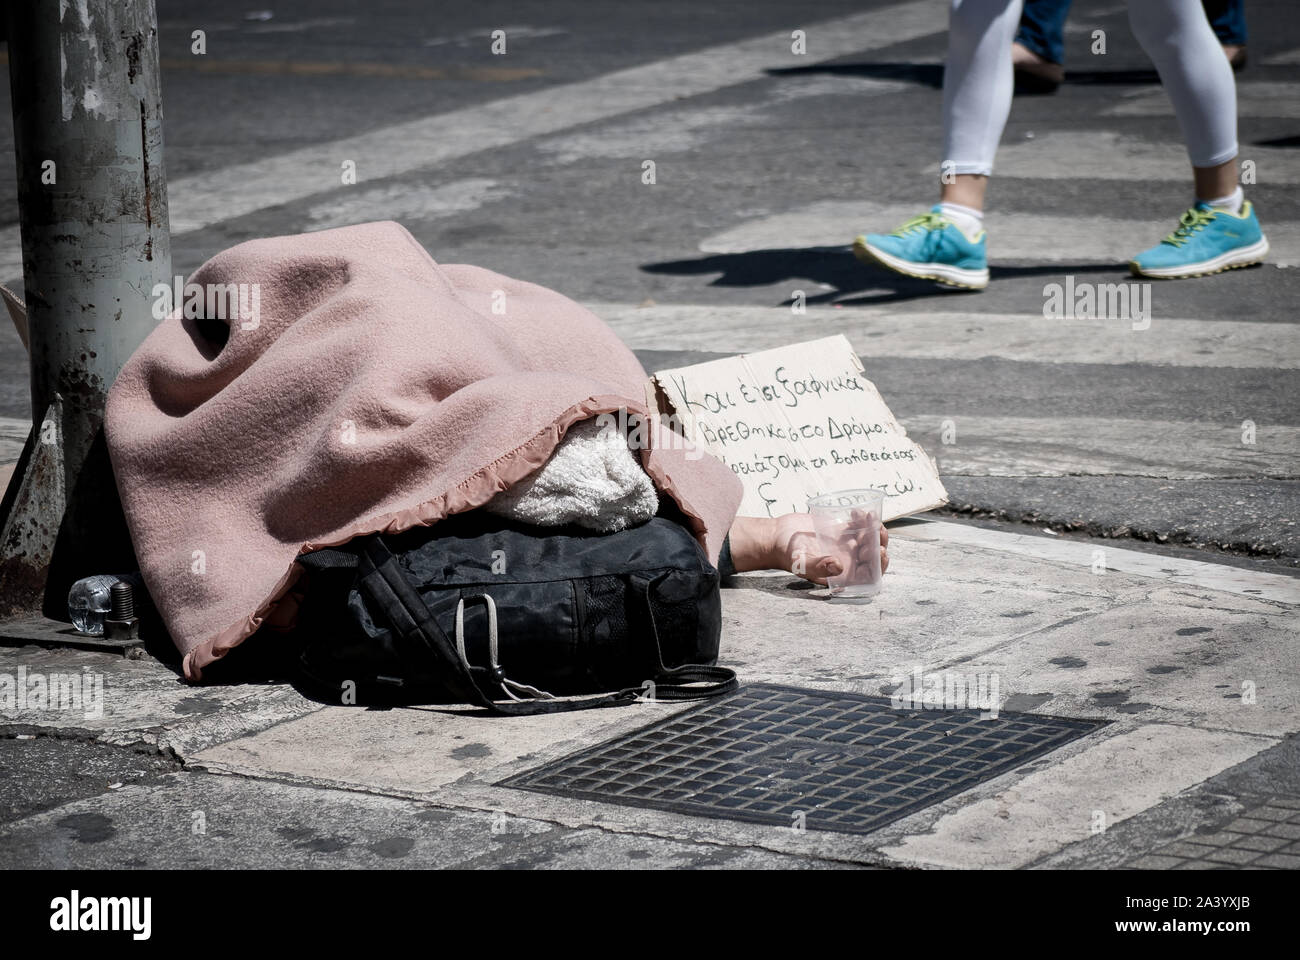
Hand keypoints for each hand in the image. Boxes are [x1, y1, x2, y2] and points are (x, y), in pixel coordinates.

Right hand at [770, 510, 888, 584]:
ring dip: (874, 530)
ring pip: (869, 540)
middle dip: (880, 543)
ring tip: (870, 517)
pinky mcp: (841, 532)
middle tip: (876, 531)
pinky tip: (857, 512)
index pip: (869, 574)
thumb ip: (818, 567)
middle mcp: (848, 562)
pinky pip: (858, 526)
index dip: (880, 565)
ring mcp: (845, 546)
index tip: (881, 552)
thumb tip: (839, 567)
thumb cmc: (787, 554)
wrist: (777, 537)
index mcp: (843, 575)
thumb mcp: (801, 563)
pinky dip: (862, 519)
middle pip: (873, 556)